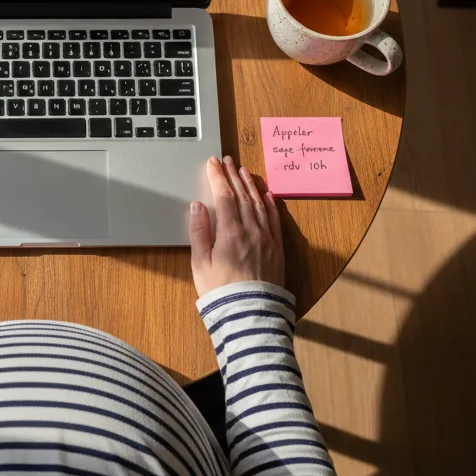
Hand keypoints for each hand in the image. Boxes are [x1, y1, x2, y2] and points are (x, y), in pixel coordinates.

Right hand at [188, 155, 283, 295]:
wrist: (251, 315)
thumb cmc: (220, 292)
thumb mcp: (201, 264)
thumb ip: (199, 232)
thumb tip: (198, 206)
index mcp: (230, 233)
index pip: (225, 196)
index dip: (218, 177)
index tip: (212, 163)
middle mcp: (252, 230)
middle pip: (242, 196)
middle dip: (234, 176)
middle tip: (227, 160)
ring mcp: (267, 238)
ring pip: (259, 204)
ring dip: (251, 185)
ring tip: (244, 171)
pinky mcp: (277, 248)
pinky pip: (274, 219)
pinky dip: (269, 204)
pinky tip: (266, 194)